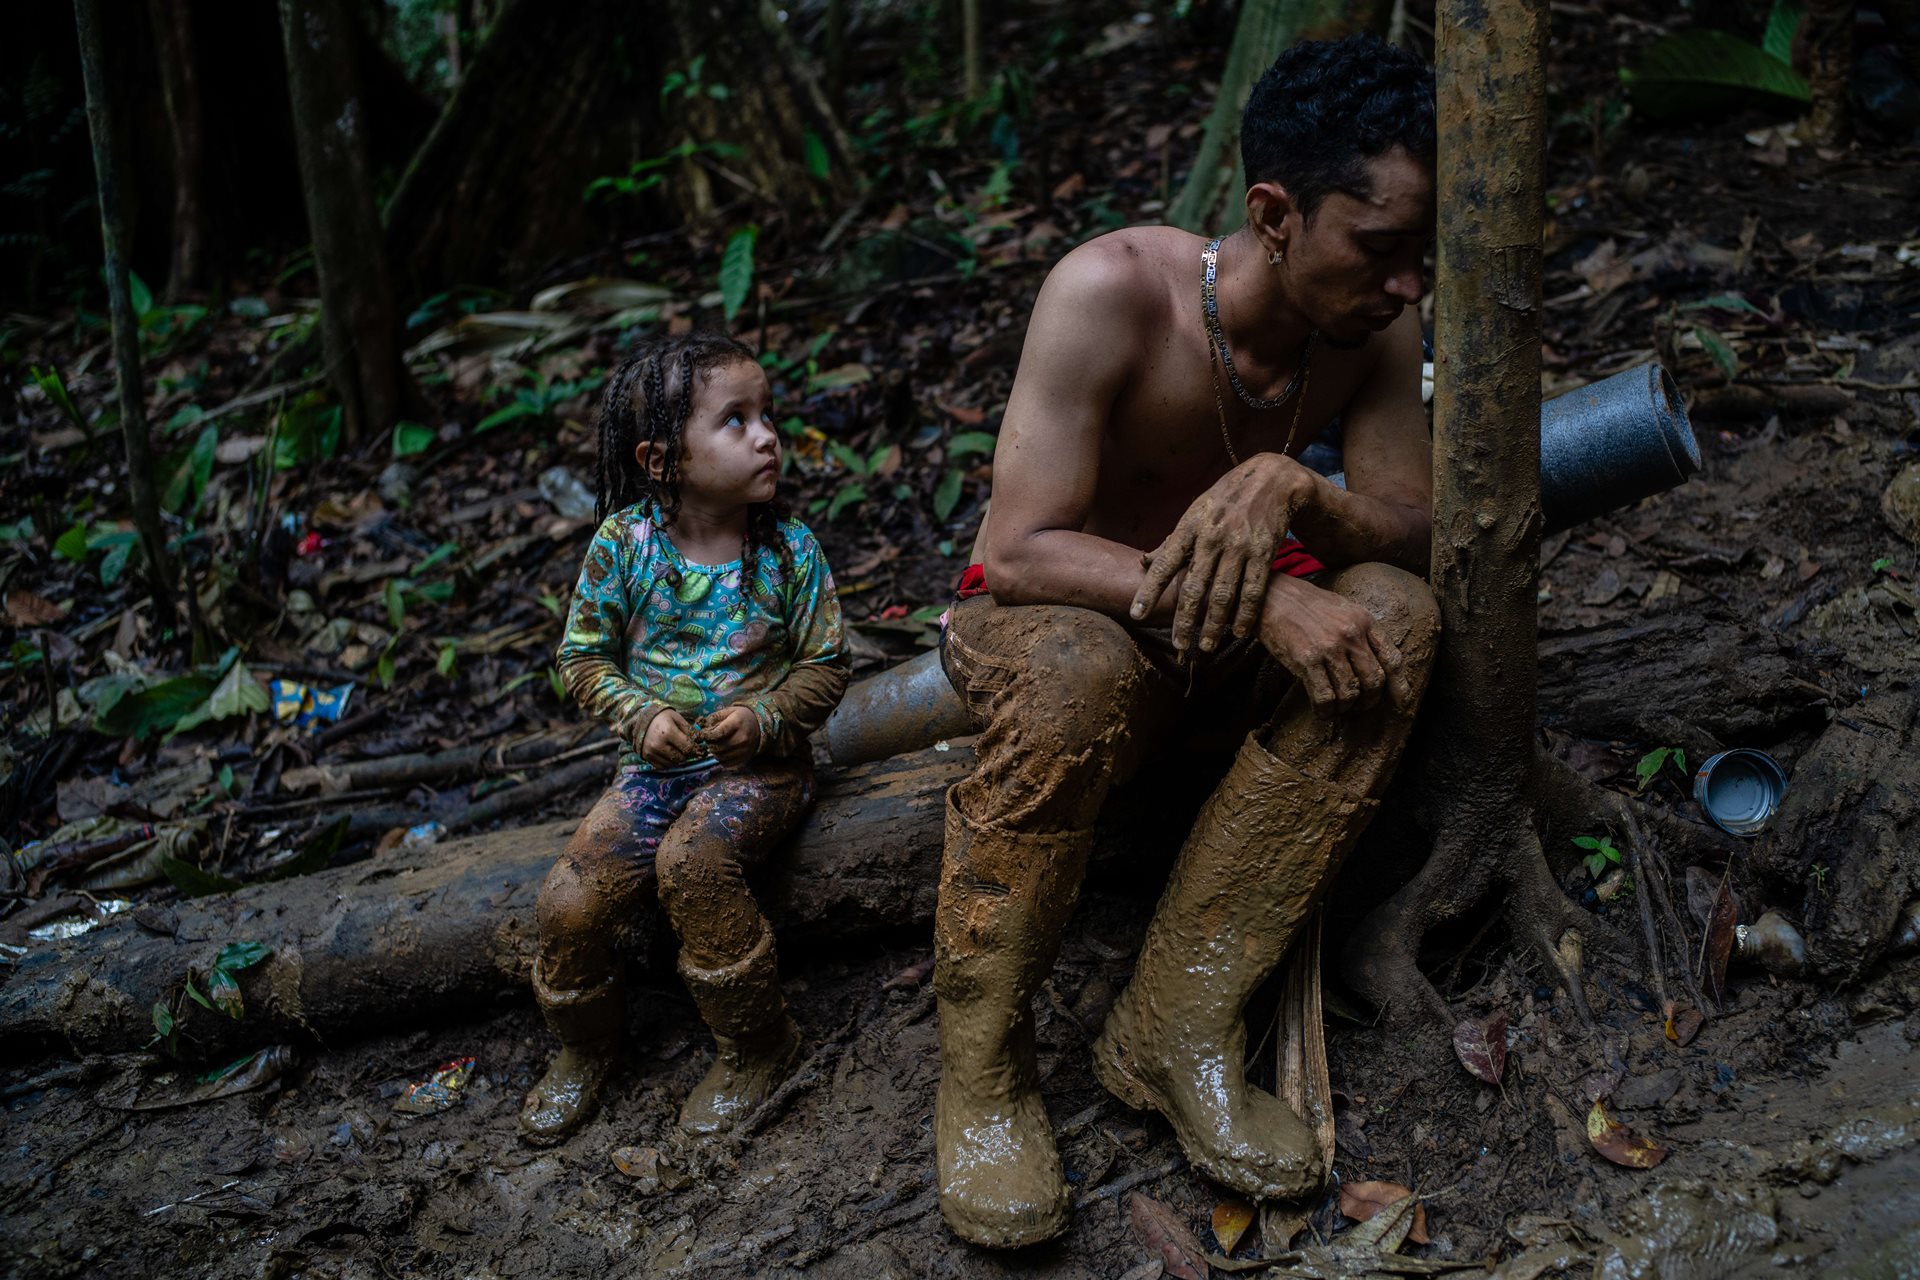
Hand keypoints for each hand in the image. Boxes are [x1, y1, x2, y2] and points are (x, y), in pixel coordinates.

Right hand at [639, 708, 697, 767]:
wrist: (640, 718)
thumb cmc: (662, 717)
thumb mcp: (677, 718)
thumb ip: (689, 730)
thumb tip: (701, 741)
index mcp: (668, 732)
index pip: (688, 748)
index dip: (696, 750)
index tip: (700, 749)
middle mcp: (658, 744)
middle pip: (681, 758)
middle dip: (688, 754)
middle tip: (688, 748)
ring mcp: (651, 752)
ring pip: (673, 764)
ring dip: (679, 759)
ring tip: (678, 749)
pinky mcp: (646, 757)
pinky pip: (663, 766)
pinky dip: (669, 762)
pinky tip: (670, 754)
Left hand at [699, 705, 760, 767]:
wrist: (759, 726)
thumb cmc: (740, 717)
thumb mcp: (728, 711)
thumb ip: (714, 717)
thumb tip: (701, 727)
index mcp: (737, 723)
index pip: (718, 733)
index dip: (708, 736)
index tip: (704, 735)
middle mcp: (742, 737)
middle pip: (718, 747)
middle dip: (710, 745)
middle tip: (709, 741)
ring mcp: (744, 750)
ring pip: (721, 757)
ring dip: (714, 753)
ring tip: (715, 746)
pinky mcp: (744, 758)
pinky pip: (727, 764)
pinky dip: (721, 759)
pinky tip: (722, 752)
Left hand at [1130, 454, 1312, 653]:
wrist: (1270, 478)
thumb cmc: (1225, 499)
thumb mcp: (1194, 512)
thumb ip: (1172, 541)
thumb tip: (1144, 562)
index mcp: (1190, 527)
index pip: (1164, 563)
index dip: (1149, 590)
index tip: (1136, 615)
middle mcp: (1212, 536)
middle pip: (1195, 585)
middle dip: (1185, 619)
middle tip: (1178, 644)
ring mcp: (1239, 545)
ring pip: (1224, 592)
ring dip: (1214, 623)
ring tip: (1206, 646)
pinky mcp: (1264, 551)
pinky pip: (1253, 589)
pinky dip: (1246, 613)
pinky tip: (1240, 632)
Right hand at [1257, 574, 1411, 714]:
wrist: (1271, 596)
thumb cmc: (1305, 605)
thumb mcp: (1342, 608)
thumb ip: (1360, 632)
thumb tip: (1372, 664)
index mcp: (1364, 620)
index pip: (1391, 658)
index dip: (1400, 685)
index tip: (1402, 703)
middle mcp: (1351, 633)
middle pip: (1374, 680)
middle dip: (1369, 701)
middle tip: (1359, 707)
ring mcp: (1329, 647)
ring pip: (1351, 693)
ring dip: (1346, 708)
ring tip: (1338, 709)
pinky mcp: (1307, 659)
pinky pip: (1325, 697)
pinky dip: (1326, 711)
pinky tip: (1322, 711)